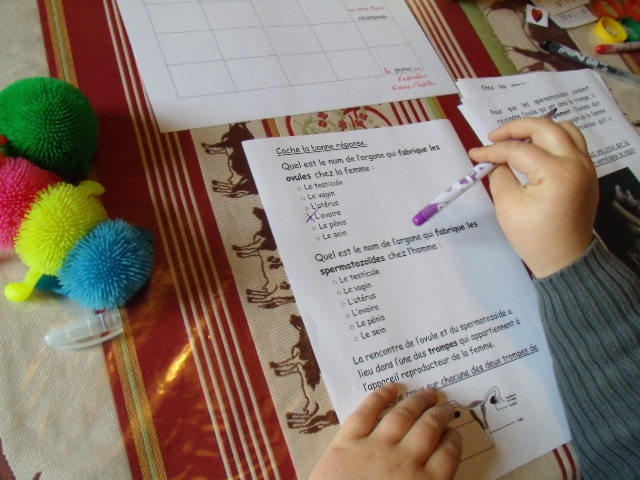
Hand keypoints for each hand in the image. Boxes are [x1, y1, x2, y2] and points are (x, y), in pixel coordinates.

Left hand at [309, 384, 460, 479]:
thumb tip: (436, 476)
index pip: (448, 454)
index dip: (453, 440)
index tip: (454, 432)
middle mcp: (406, 461)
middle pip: (429, 429)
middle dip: (440, 415)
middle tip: (445, 407)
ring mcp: (376, 447)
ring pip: (403, 415)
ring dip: (418, 402)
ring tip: (427, 394)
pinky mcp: (348, 441)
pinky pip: (367, 412)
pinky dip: (381, 396)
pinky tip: (391, 388)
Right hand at [468, 117, 598, 277]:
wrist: (565, 259)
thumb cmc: (534, 237)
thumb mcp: (507, 205)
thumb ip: (500, 174)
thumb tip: (497, 159)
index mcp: (557, 173)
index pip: (519, 150)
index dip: (493, 150)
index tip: (475, 155)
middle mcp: (576, 163)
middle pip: (545, 127)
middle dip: (515, 128)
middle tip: (494, 138)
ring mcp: (587, 165)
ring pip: (564, 129)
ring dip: (537, 130)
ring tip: (517, 142)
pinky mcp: (588, 171)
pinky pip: (572, 142)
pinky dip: (552, 140)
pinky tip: (535, 151)